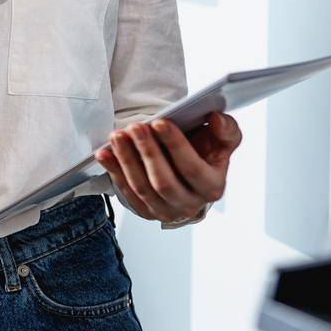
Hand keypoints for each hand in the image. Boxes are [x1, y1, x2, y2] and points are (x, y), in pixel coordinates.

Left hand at [94, 113, 241, 223]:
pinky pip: (126, 192)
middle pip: (163, 182)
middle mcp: (189, 205)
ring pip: (142, 188)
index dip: (175, 145)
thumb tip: (216, 119)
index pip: (192, 169)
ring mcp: (165, 211)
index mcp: (212, 187)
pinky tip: (104, 153)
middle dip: (147, 152)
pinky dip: (114, 171)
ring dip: (127, 160)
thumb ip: (226, 129)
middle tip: (135, 127)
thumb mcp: (222, 141)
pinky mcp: (145, 211)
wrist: (188, 173)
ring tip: (118, 135)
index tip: (159, 122)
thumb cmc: (205, 154)